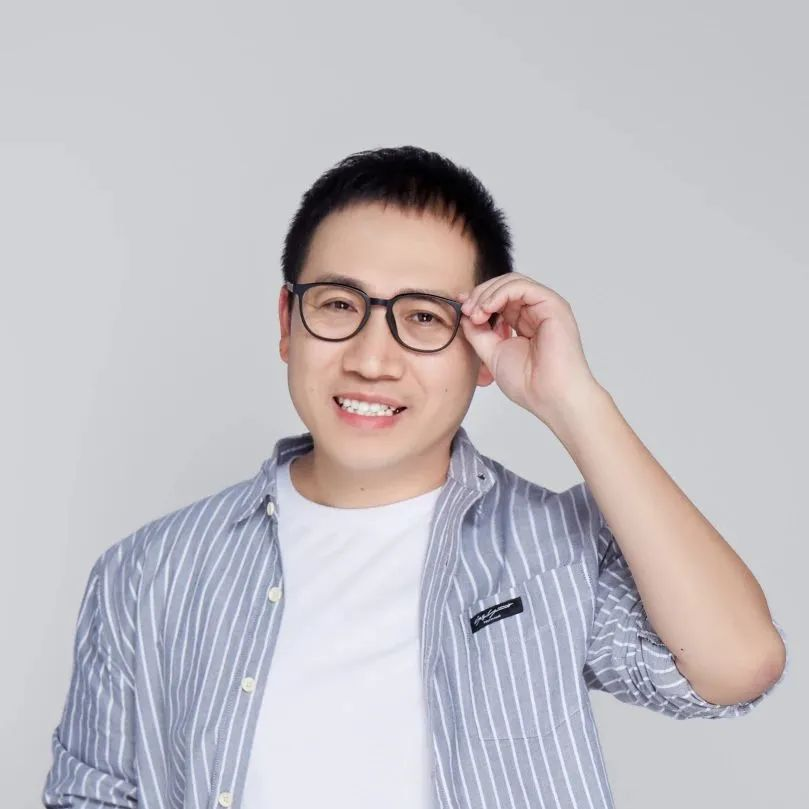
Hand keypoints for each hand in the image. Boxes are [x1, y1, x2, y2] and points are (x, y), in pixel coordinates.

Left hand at [459, 272, 601, 423]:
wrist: (550, 397)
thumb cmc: (528, 383)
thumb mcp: (492, 352)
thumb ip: (478, 332)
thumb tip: (465, 315)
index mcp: (524, 322)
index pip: (499, 299)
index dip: (478, 300)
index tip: (462, 310)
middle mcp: (536, 312)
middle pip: (504, 286)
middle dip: (480, 295)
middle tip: (466, 310)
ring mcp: (545, 307)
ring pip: (512, 282)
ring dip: (488, 294)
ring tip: (476, 312)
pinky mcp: (552, 305)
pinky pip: (522, 287)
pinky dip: (500, 293)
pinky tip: (487, 308)